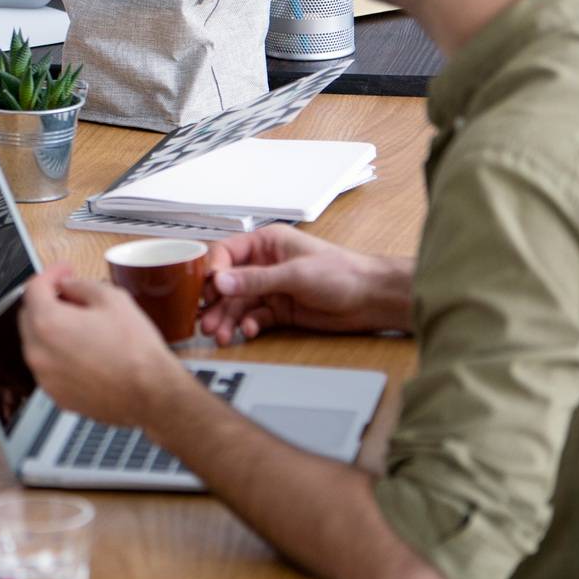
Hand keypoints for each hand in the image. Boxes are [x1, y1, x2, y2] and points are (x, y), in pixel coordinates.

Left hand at [18, 266, 184, 427]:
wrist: (152, 395)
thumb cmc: (136, 352)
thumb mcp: (112, 299)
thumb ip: (81, 285)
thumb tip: (68, 285)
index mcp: (48, 323)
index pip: (34, 288)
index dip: (50, 274)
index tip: (63, 271)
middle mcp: (39, 353)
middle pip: (30, 314)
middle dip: (48, 300)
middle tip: (71, 293)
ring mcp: (46, 377)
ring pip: (38, 342)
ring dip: (52, 327)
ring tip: (82, 323)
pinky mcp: (57, 395)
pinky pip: (49, 366)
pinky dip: (59, 353)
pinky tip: (83, 349)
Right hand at [199, 225, 409, 345]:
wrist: (372, 300)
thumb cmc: (343, 273)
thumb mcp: (295, 274)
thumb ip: (257, 279)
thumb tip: (222, 282)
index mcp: (266, 243)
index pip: (227, 253)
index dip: (214, 272)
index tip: (206, 290)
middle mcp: (264, 264)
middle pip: (228, 282)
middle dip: (216, 303)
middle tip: (206, 321)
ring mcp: (271, 288)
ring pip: (238, 303)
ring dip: (227, 318)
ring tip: (220, 335)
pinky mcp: (279, 310)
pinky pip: (254, 317)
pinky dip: (247, 325)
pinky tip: (247, 332)